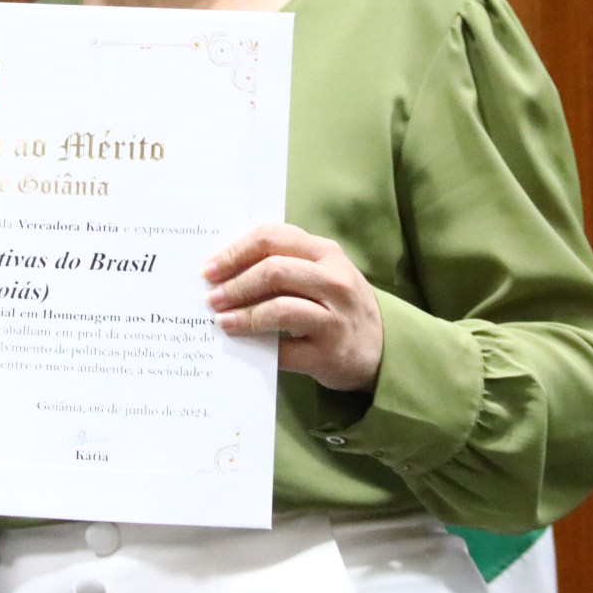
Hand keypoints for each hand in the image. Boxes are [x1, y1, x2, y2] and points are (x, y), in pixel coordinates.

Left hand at [203, 223, 382, 392]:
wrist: (383, 348)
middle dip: (235, 284)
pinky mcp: (330, 354)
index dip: (234, 252)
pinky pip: (285, 349)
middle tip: (212, 297)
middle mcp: (334, 281)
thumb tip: (225, 269)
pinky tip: (244, 344)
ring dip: (244, 315)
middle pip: (273, 271)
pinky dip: (259, 346)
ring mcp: (335, 318)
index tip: (209, 268)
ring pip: (280, 308)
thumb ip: (284, 262)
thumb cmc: (338, 304)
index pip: (272, 238)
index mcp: (326, 252)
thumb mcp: (321, 272)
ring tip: (222, 320)